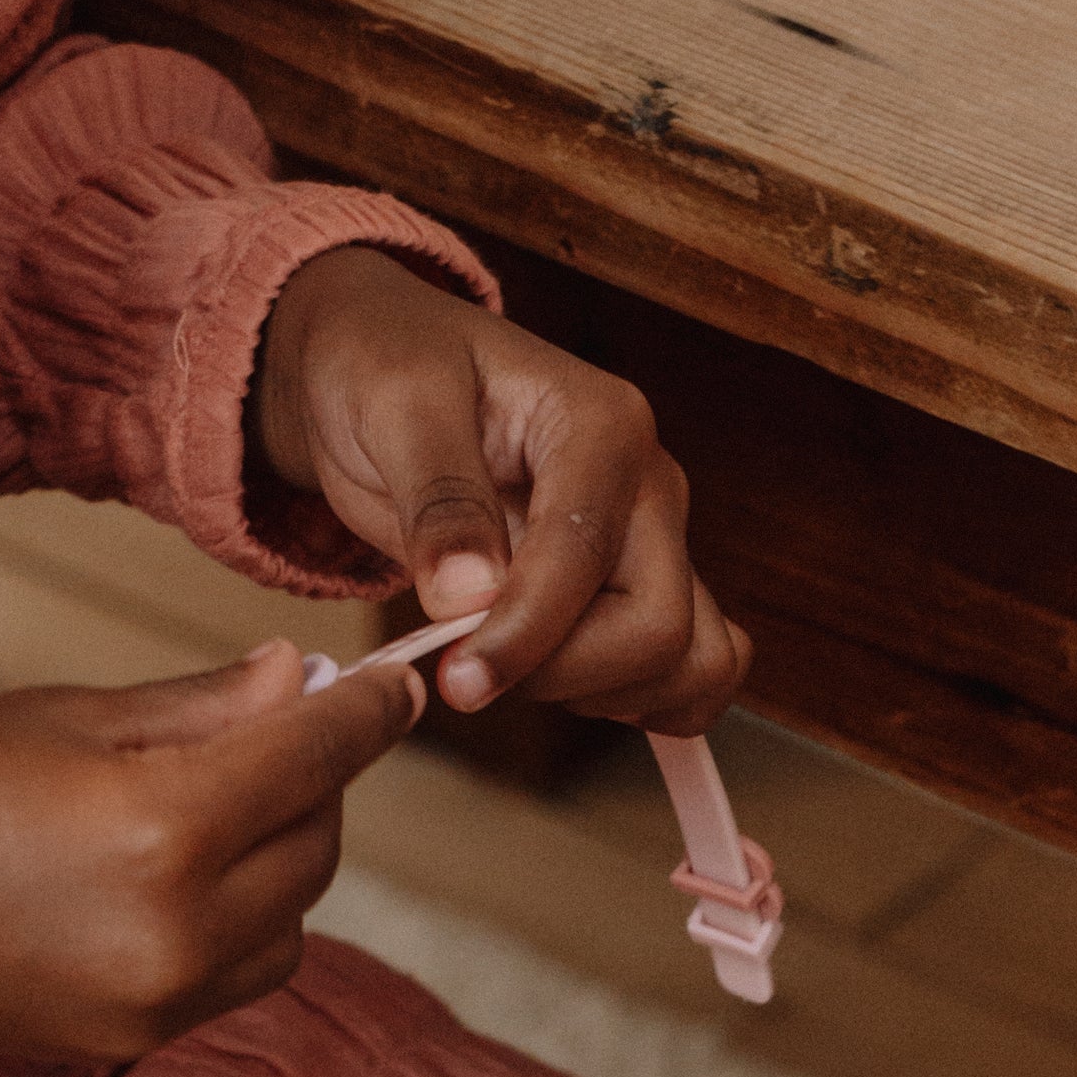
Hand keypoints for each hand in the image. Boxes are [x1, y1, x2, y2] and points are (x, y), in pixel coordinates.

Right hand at [0, 643, 421, 1073]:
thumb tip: (299, 680)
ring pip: (291, 922)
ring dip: (282, 857)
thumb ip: (195, 711)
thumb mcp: (56, 718)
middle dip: (316, 781)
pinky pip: (237, 976)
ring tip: (216, 798)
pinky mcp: (133, 1043)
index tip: (401, 685)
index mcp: (159, 828)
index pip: (313, 761)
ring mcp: (158, 1003)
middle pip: (317, 846)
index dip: (366, 716)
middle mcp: (177, 933)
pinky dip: (239, 920)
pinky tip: (176, 871)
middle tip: (284, 723)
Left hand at [252, 245, 743, 728]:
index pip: (587, 558)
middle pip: (660, 629)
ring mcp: (657, 544)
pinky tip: (564, 684)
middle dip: (564, 673)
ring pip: (690, 665)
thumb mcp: (392, 407)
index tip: (457, 679)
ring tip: (514, 663)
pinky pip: (692, 675)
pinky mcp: (645, 590)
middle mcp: (650, 487)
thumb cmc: (388, 372)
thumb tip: (471, 595)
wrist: (384, 374)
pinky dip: (640, 703)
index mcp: (603, 426)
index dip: (524, 636)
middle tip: (472, 667)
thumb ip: (436, 498)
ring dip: (603, 696)